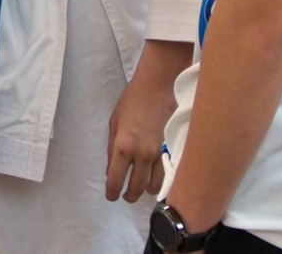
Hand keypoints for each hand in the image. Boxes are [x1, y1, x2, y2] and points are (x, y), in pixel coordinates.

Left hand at [105, 40, 191, 201]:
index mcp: (123, 147)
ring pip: (153, 187)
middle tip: (123, 194)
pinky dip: (158, 180)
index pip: (115, 180)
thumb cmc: (132, 100)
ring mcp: (159, 154)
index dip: (111, 193)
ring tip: (139, 186)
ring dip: (144, 190)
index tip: (110, 195)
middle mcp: (141, 155)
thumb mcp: (114, 122)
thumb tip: (110, 170)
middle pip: (135, 189)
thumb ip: (110, 149)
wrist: (159, 86)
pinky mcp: (171, 150)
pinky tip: (153, 177)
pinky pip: (166, 175)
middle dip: (127, 196)